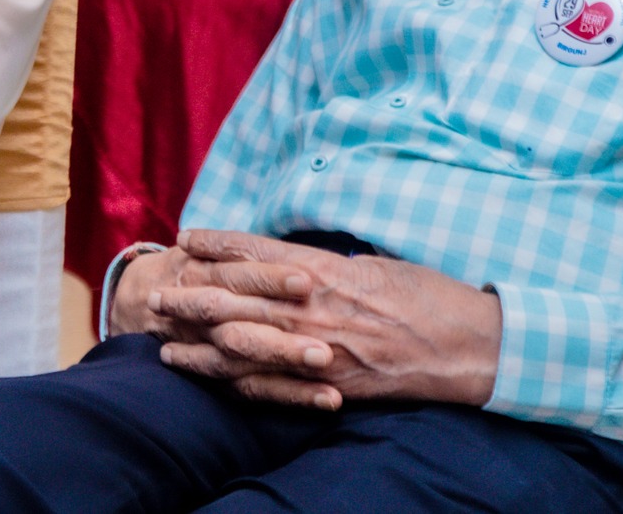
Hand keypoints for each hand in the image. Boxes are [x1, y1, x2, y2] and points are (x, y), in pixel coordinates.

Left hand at [147, 231, 501, 409]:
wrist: (467, 345)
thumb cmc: (426, 295)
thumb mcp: (374, 262)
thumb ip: (328, 264)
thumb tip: (294, 261)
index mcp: (325, 270)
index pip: (255, 252)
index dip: (216, 245)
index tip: (186, 238)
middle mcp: (313, 309)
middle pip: (236, 299)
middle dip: (190, 297)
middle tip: (155, 295)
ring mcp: (318, 350)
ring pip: (243, 345)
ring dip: (199, 344)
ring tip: (163, 342)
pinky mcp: (329, 385)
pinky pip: (272, 384)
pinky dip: (235, 380)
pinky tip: (211, 377)